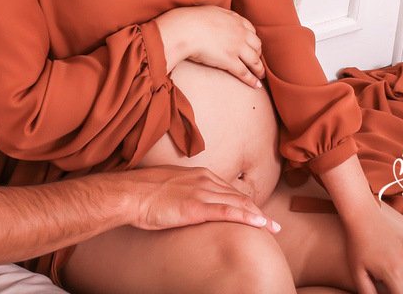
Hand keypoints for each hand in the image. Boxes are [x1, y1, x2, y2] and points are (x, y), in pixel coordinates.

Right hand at [124, 165, 281, 233]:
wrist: (129, 193)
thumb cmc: (142, 192)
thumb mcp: (168, 185)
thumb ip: (183, 190)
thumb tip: (186, 201)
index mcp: (198, 174)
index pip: (228, 189)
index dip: (244, 202)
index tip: (256, 212)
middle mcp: (204, 180)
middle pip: (238, 196)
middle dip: (258, 210)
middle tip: (273, 223)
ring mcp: (201, 192)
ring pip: (238, 203)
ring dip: (259, 216)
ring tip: (273, 228)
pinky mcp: (196, 207)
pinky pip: (228, 212)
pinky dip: (247, 218)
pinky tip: (261, 225)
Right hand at [156, 4, 264, 87]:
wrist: (186, 29)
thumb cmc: (192, 20)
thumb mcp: (212, 11)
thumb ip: (221, 16)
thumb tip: (219, 19)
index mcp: (235, 20)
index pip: (251, 31)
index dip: (253, 41)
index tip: (253, 47)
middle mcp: (240, 33)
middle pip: (256, 46)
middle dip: (258, 54)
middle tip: (257, 62)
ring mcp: (237, 47)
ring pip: (254, 61)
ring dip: (259, 70)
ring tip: (260, 76)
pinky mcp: (230, 61)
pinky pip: (245, 72)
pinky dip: (252, 80)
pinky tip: (256, 85)